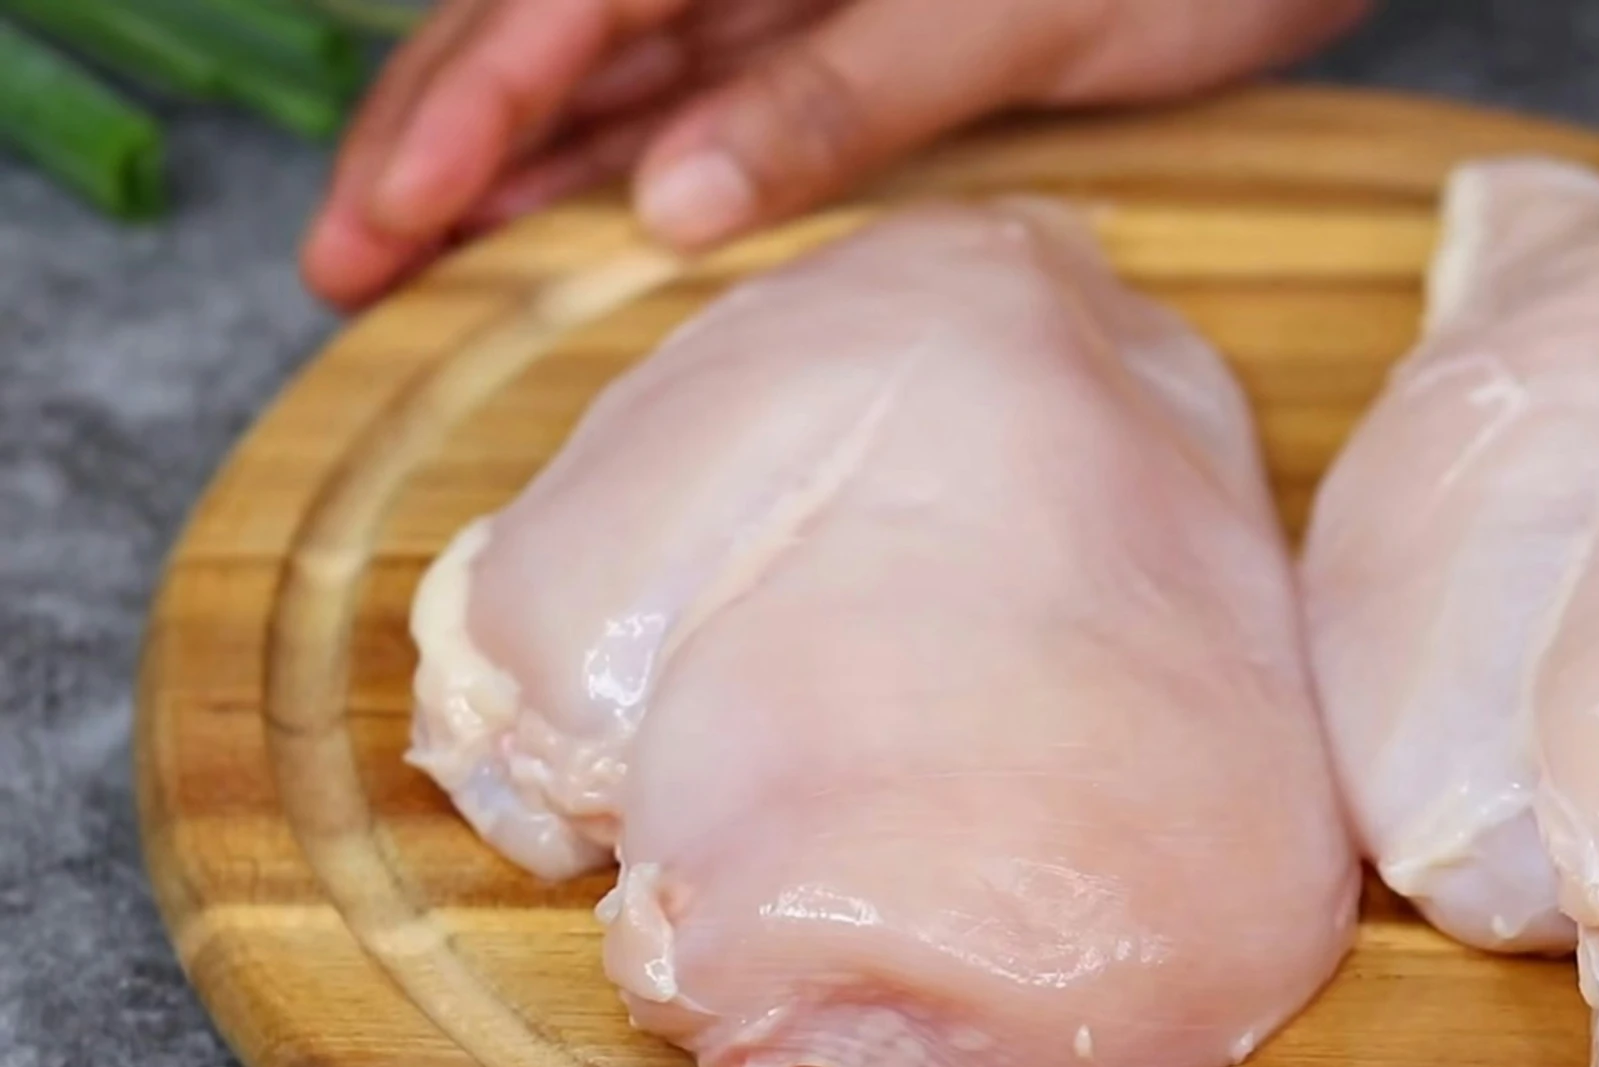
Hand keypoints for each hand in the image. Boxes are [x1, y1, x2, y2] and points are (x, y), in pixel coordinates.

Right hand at [299, 0, 1370, 309]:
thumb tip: (666, 204)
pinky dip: (629, 162)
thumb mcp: (1012, 14)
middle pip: (553, 28)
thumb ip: (841, 91)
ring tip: (406, 261)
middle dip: (437, 136)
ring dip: (512, 163)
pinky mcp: (858, 40)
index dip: (463, 105)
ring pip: (617, 74)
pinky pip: (712, 102)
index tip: (384, 216)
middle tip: (339, 262)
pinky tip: (565, 222)